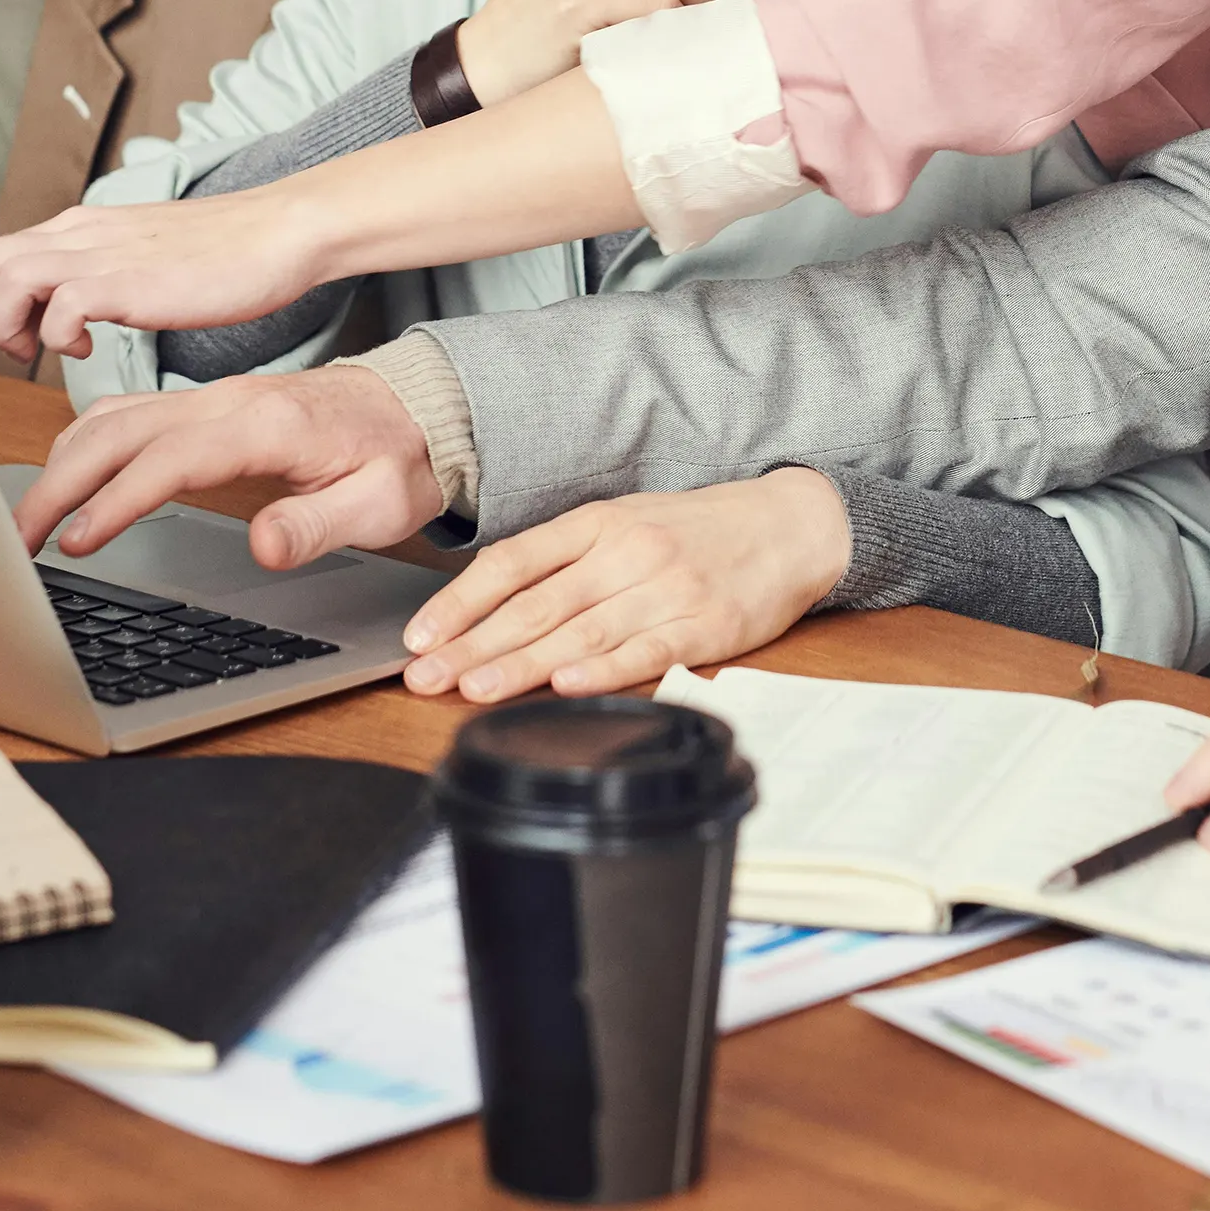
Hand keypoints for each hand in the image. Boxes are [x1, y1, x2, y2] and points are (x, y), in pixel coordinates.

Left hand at [0, 180, 327, 367]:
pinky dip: (56, 336)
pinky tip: (89, 347)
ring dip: (8, 327)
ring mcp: (100, 253)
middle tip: (18, 348)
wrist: (277, 234)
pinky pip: (58, 308)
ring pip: (3, 280)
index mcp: (76, 232)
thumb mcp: (137, 262)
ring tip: (45, 350)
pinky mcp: (128, 279)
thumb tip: (61, 314)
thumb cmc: (218, 257)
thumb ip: (92, 280)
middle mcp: (76, 235)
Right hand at [11, 366, 441, 567]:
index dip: (116, 499)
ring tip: (28, 520)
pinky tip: (68, 479)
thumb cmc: (401, 458)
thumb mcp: (381, 502)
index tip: (77, 542)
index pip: (169, 458)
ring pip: (112, 417)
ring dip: (62, 464)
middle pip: (118, 430)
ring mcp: (212, 400)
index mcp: (265, 423)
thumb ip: (320, 524)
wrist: (424, 409)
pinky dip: (84, 445)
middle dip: (59, 483)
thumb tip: (262, 545)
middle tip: (17, 540)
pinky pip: (128, 415)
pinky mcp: (206, 408)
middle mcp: (228, 402)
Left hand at [402, 471, 848, 701]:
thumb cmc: (699, 530)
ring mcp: (667, 589)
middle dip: (474, 644)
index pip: (514, 561)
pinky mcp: (707, 626)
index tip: (420, 635)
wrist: (790, 524)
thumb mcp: (627, 521)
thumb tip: (492, 602)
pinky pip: (648, 651)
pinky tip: (568, 686)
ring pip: (581, 632)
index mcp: (599, 523)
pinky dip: (605, 671)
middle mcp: (627, 551)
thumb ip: (566, 559)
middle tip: (426, 676)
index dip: (461, 599)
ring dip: (522, 665)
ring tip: (474, 689)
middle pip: (538, 604)